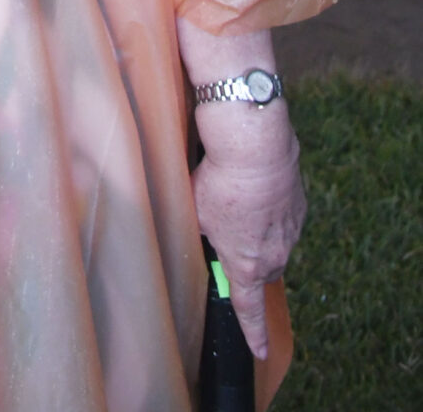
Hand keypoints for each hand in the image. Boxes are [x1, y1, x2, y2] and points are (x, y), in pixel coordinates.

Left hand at [192, 111, 304, 356]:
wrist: (255, 146)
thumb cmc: (220, 181)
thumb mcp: (197, 213)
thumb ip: (203, 233)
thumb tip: (205, 233)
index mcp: (246, 264)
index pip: (248, 308)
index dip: (254, 332)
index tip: (261, 351)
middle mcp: (274, 255)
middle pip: (260, 271)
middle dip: (247, 263)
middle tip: (230, 242)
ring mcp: (291, 230)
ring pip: (273, 244)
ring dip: (258, 233)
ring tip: (239, 206)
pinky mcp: (299, 206)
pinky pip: (283, 218)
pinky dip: (270, 210)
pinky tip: (255, 190)